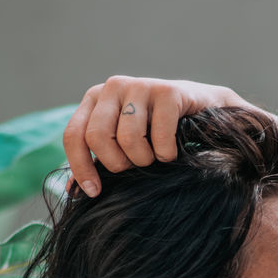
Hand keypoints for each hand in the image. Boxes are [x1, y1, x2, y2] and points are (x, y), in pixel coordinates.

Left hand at [63, 75, 250, 196]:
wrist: (205, 113)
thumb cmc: (157, 133)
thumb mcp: (122, 145)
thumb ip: (96, 162)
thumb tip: (72, 191)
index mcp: (95, 98)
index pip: (73, 135)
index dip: (80, 167)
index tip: (94, 192)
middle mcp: (113, 86)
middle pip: (97, 137)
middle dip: (117, 163)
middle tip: (134, 165)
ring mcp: (141, 85)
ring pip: (128, 139)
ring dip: (144, 159)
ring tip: (155, 156)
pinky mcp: (168, 91)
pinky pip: (159, 138)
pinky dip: (167, 154)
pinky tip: (172, 149)